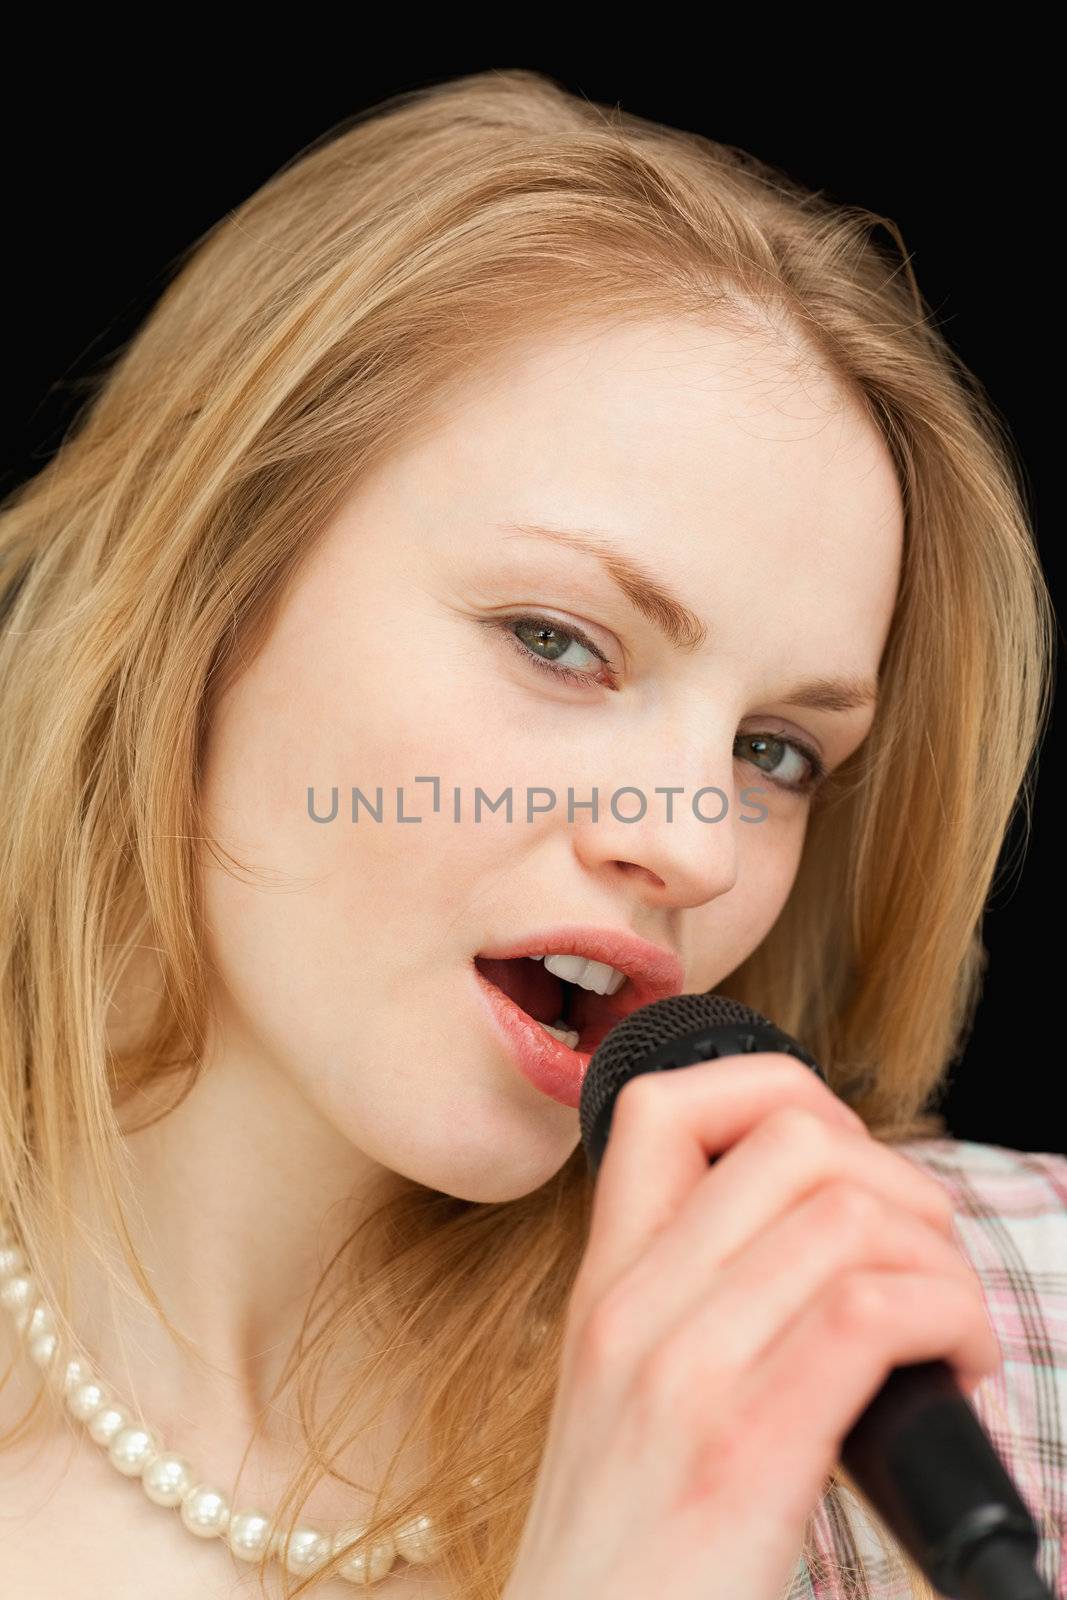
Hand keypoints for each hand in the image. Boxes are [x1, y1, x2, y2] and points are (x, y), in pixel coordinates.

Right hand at [503, 1054, 1000, 1599]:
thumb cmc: (630, 1554)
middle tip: (920, 1263)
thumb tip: (827, 1236)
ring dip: (939, 1260)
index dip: (777, 1093)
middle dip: (897, 1179)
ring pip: (847, 1213)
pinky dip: (947, 1319)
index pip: (664, 1105)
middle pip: (790, 1136)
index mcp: (606, 1288)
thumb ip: (695, 1306)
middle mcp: (630, 1310)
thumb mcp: (625, 1401)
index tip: (842, 1172)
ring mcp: (680, 1376)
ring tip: (948, 1330)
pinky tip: (953, 1369)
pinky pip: (869, 1312)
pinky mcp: (741, 1455)